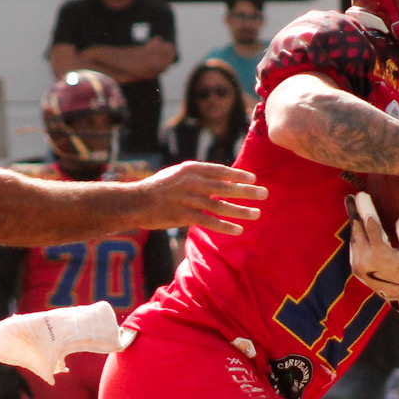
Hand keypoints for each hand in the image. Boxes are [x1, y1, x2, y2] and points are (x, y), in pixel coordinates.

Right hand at [135, 162, 265, 235]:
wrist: (134, 202)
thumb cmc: (156, 187)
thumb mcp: (176, 174)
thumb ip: (197, 176)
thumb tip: (220, 180)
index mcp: (190, 169)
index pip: (220, 171)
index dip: (238, 175)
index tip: (253, 179)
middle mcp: (192, 183)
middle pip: (226, 187)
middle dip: (247, 191)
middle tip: (264, 193)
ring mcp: (188, 200)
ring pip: (221, 206)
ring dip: (241, 210)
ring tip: (256, 213)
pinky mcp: (184, 217)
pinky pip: (209, 222)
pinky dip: (225, 226)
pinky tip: (238, 230)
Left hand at [346, 193, 398, 317]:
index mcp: (380, 255)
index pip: (371, 226)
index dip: (366, 209)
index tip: (361, 194)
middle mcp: (365, 260)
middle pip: (358, 229)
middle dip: (356, 212)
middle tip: (351, 196)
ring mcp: (357, 265)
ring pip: (354, 237)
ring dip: (354, 221)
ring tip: (352, 204)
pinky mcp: (354, 268)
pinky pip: (353, 246)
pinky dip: (356, 234)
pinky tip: (357, 223)